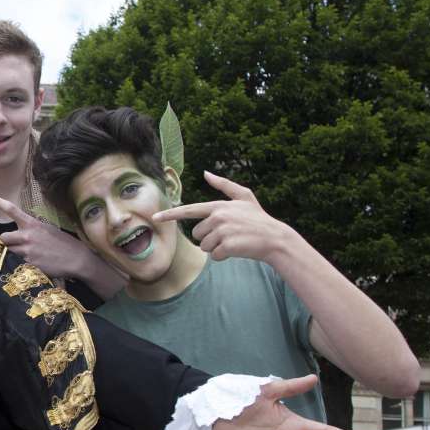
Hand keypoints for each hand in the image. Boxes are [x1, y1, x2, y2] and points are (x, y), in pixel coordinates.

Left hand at [0, 193, 90, 278]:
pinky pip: (15, 264)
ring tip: (26, 257)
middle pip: (2, 237)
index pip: (11, 209)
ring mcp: (27, 250)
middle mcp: (27, 235)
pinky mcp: (29, 264)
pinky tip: (30, 266)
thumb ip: (30, 229)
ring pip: (6, 252)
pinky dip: (19, 266)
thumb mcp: (46, 229)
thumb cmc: (62, 243)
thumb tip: (16, 233)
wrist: (77, 259)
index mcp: (32, 224)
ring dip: (11, 255)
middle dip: (6, 243)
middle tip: (15, 247)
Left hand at [152, 171, 292, 262]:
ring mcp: (223, 232)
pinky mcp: (228, 246)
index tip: (154, 218)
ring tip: (234, 240)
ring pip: (205, 247)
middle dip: (210, 238)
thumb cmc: (258, 218)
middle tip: (229, 234)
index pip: (189, 210)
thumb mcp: (244, 197)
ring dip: (217, 247)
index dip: (170, 215)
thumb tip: (206, 173)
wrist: (275, 239)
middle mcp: (218, 217)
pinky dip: (224, 256)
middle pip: (198, 234)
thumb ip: (224, 185)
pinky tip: (237, 249)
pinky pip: (215, 256)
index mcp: (219, 206)